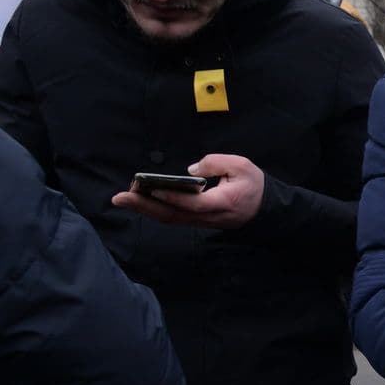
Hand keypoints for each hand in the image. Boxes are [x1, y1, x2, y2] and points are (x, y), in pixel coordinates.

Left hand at [111, 154, 265, 228]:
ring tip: (123, 199)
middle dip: (144, 207)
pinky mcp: (198, 220)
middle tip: (119, 198)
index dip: (171, 197)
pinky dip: (154, 210)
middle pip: (174, 216)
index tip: (149, 189)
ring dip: (145, 210)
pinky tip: (139, 202)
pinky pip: (173, 217)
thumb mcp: (242, 166)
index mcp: (223, 203)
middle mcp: (210, 217)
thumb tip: (192, 169)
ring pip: (171, 219)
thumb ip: (216, 163)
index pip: (194, 203)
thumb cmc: (254, 185)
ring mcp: (203, 222)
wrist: (265, 209)